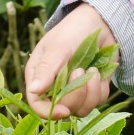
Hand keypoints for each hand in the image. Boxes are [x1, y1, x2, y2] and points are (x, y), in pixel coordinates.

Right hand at [23, 4, 116, 118]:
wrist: (100, 23)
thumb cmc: (73, 30)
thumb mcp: (58, 47)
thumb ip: (47, 68)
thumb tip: (33, 90)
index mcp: (39, 76)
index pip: (37, 104)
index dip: (49, 112)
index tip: (64, 110)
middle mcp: (54, 87)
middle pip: (62, 109)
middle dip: (76, 94)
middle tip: (81, 69)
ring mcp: (74, 90)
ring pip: (81, 110)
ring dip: (90, 92)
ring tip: (92, 70)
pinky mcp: (91, 90)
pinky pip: (97, 102)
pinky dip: (100, 89)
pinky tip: (98, 72)